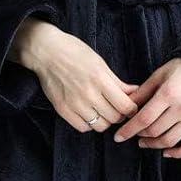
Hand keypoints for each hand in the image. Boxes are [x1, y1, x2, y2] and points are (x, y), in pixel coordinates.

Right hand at [10, 20, 139, 134]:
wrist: (46, 52)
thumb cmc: (74, 52)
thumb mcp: (100, 63)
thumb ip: (117, 82)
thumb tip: (134, 92)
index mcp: (100, 80)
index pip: (125, 106)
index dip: (132, 109)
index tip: (130, 107)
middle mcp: (88, 94)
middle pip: (114, 118)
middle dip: (119, 114)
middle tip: (116, 107)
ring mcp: (74, 104)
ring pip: (100, 126)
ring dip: (105, 120)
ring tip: (102, 110)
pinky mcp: (62, 110)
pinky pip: (83, 127)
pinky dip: (89, 123)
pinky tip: (88, 113)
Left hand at [112, 57, 180, 157]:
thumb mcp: (160, 74)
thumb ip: (142, 92)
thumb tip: (124, 105)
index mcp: (169, 94)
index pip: (144, 119)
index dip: (128, 130)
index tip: (118, 137)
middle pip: (155, 131)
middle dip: (139, 135)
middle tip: (133, 134)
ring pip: (170, 141)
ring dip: (154, 145)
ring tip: (145, 142)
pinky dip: (178, 153)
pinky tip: (166, 153)